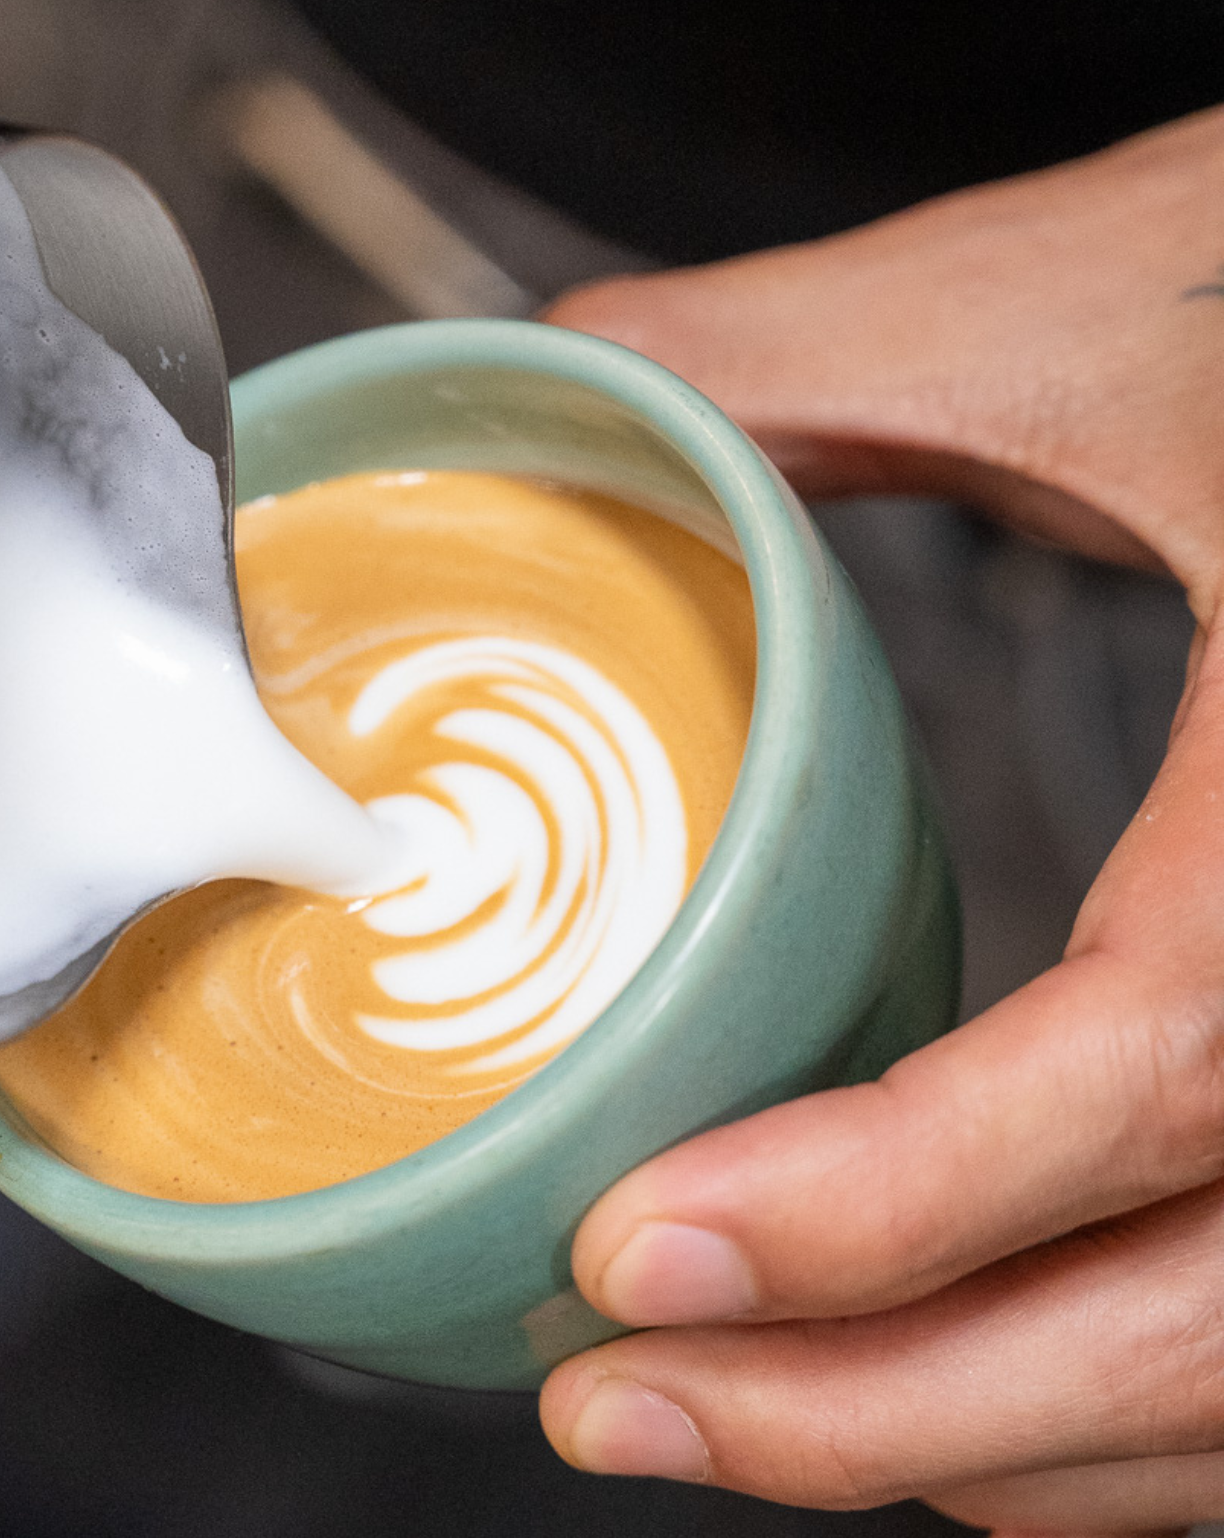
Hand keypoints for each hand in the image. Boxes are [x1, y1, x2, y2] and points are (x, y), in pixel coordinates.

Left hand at [538, 104, 1223, 1534]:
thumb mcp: (1097, 307)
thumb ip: (802, 361)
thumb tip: (570, 395)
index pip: (1165, 1065)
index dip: (889, 1203)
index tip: (632, 1252)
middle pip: (1202, 1327)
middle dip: (877, 1405)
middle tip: (611, 1395)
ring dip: (980, 1438)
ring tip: (718, 1417)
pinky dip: (1121, 1417)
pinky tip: (951, 1392)